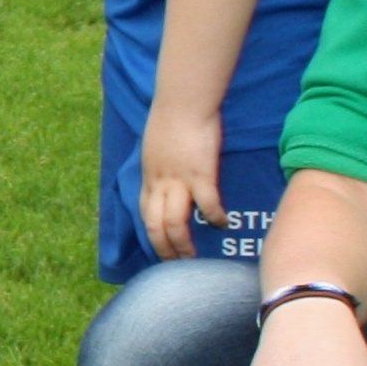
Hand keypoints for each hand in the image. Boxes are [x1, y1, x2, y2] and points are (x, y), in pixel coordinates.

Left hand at [137, 99, 223, 261]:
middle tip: (176, 264)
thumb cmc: (171, 119)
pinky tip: (221, 224)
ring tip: (194, 257)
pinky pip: (206, 204)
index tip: (161, 249)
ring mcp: (178, 180)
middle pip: (155, 226)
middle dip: (164, 250)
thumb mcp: (156, 147)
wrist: (182, 101)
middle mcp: (159, 183)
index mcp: (148, 177)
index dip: (152, 235)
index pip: (145, 214)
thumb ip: (161, 165)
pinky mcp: (200, 173)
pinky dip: (213, 218)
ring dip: (183, 244)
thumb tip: (168, 175)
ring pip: (174, 223)